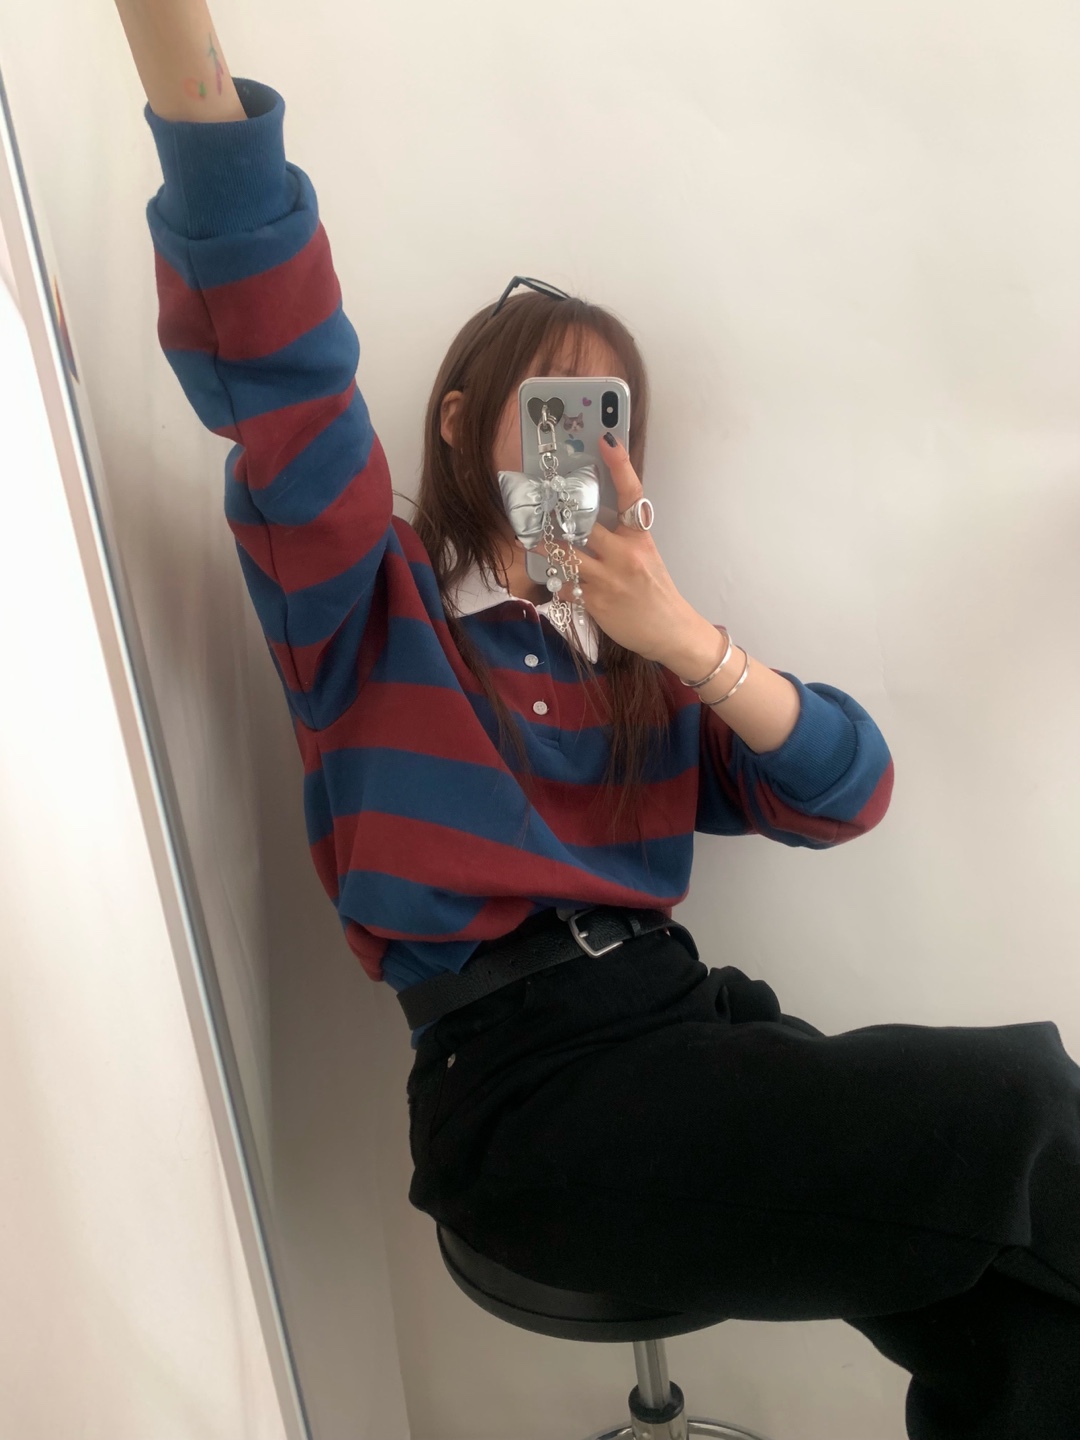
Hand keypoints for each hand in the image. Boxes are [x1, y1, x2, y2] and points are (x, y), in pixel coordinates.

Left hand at [553, 436, 711, 668]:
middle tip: (541, 503)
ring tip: (530, 538)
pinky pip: (567, 585)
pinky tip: (554, 579)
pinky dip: (558, 582)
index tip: (606, 439)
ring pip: (567, 554)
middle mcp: (625, 554)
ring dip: (546, 546)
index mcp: (640, 539)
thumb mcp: (646, 557)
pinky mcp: (596, 601)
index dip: (619, 464)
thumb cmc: (656, 592)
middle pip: (587, 523)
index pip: (632, 494)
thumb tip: (592, 520)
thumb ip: (622, 538)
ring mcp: (609, 579)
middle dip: (562, 515)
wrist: (671, 632)